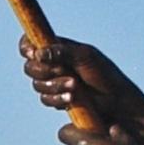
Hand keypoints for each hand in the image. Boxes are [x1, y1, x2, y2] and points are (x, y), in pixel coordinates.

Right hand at [23, 37, 143, 144]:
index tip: (32, 52)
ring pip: (37, 85)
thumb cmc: (104, 74)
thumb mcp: (84, 57)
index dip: (27, 47)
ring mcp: (54, 82)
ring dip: (53, 86)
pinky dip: (56, 99)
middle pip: (30, 66)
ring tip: (74, 87)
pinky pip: (46, 99)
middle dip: (43, 71)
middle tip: (60, 71)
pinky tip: (71, 99)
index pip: (31, 43)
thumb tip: (38, 53)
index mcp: (58, 48)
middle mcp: (53, 64)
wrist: (116, 101)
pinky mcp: (57, 99)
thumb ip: (61, 52)